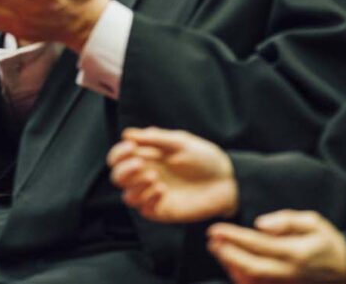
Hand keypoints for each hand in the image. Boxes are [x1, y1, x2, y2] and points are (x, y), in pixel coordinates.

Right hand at [109, 127, 238, 223]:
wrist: (228, 181)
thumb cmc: (205, 158)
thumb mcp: (180, 142)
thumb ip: (154, 138)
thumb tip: (126, 134)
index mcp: (148, 157)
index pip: (119, 157)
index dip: (119, 153)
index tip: (131, 147)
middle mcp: (146, 176)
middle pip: (117, 178)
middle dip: (123, 170)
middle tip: (139, 163)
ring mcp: (153, 195)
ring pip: (127, 197)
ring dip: (135, 186)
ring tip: (155, 178)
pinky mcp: (163, 211)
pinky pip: (145, 209)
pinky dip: (148, 199)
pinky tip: (162, 190)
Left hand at [207, 211, 345, 283]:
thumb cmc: (329, 242)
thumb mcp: (313, 222)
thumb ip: (286, 220)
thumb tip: (259, 224)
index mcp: (294, 252)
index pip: (257, 244)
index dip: (233, 237)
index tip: (215, 229)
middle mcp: (287, 272)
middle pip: (249, 266)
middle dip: (226, 253)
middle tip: (211, 240)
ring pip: (251, 280)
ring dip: (231, 266)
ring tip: (217, 250)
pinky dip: (242, 278)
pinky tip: (232, 266)